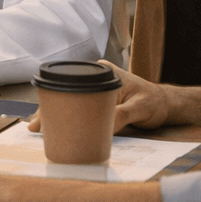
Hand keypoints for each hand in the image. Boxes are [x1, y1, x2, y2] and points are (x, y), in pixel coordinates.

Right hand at [27, 60, 168, 134]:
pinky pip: (79, 107)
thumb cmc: (155, 103)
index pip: (73, 85)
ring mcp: (95, 89)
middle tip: (34, 126)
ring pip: (70, 101)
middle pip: (66, 93)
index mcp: (103, 72)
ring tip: (38, 127)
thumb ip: (121, 116)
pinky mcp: (98, 100)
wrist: (166, 105)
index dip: (56, 100)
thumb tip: (101, 129)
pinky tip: (55, 125)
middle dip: (48, 109)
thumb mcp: (140, 109)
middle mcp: (95, 78)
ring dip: (55, 114)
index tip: (44, 116)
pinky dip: (67, 116)